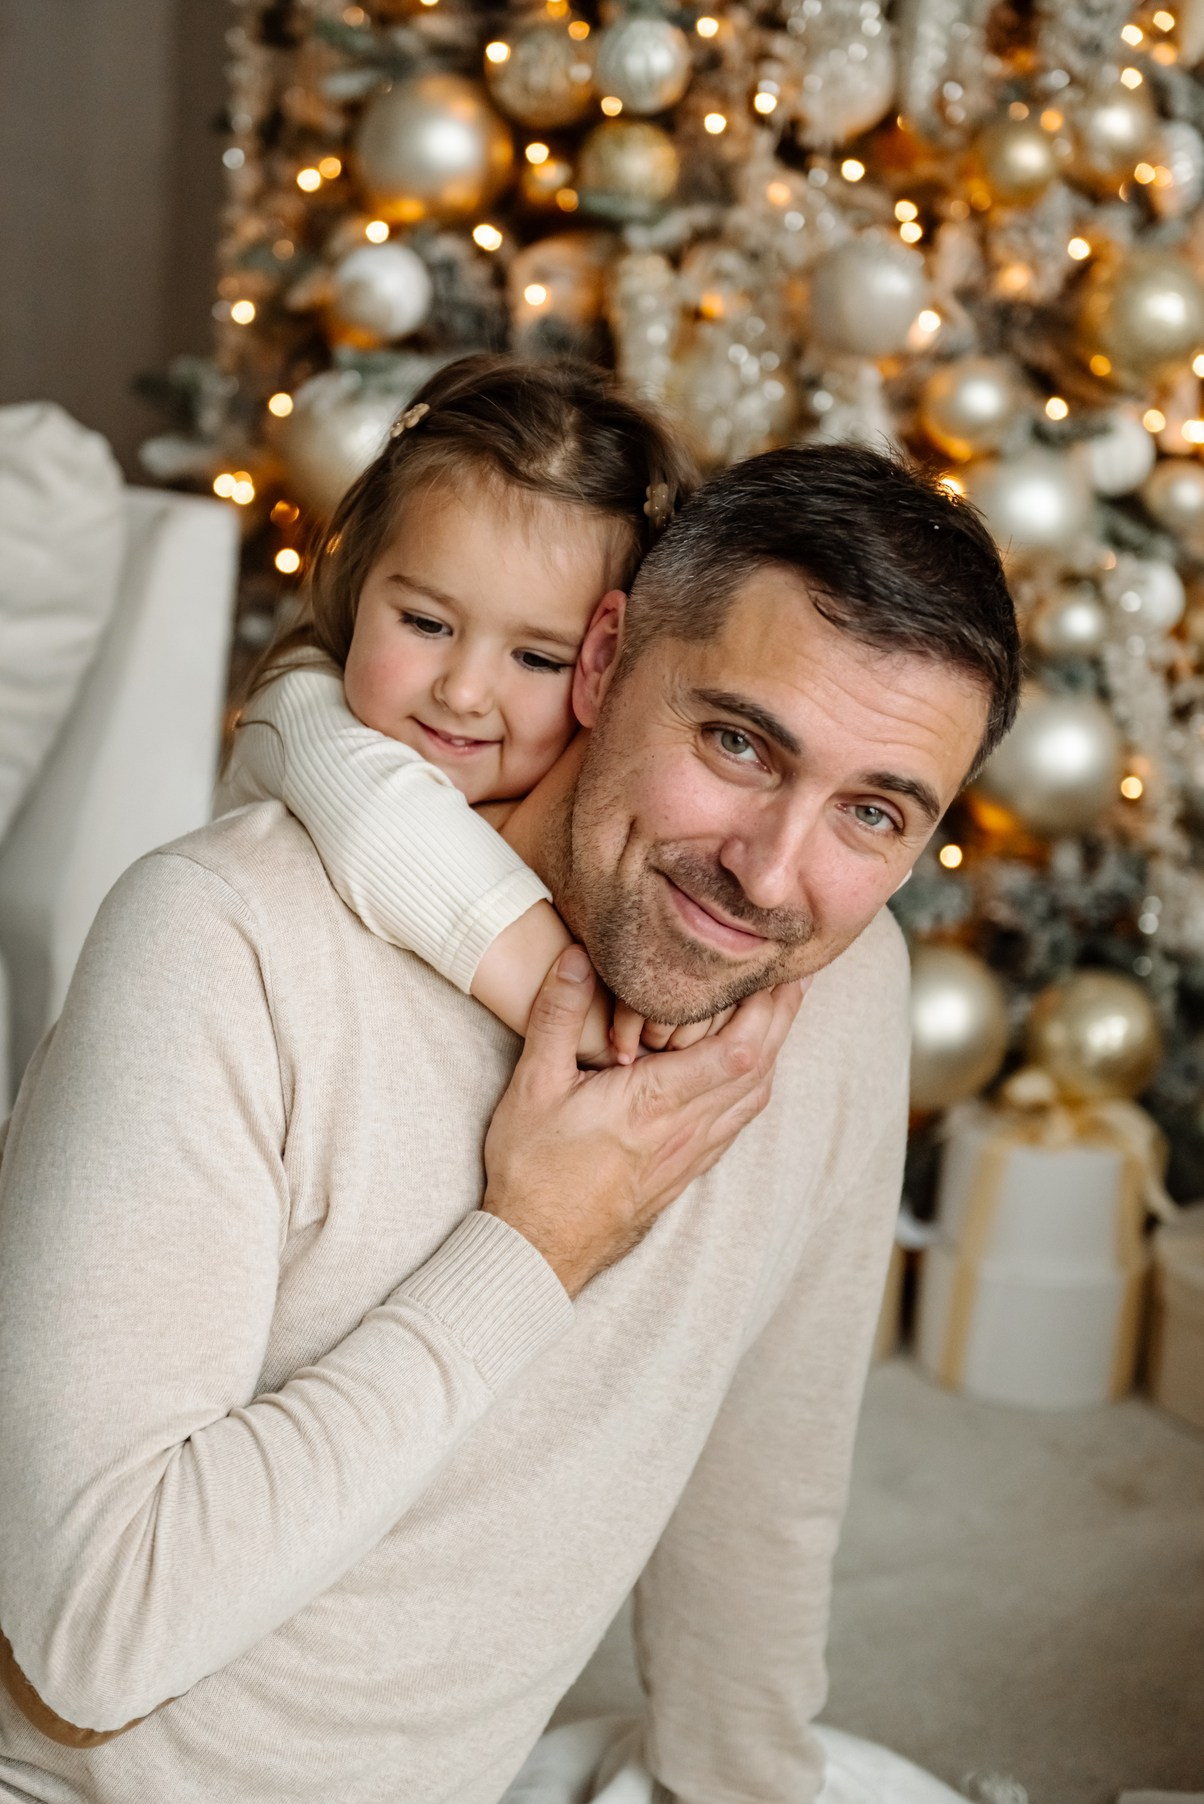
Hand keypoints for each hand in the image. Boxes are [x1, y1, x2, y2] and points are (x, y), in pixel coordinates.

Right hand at [481, 948, 805, 1298]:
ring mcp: (691, 1152)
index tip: (774, 968)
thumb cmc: (532, 1168)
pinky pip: (737, 1120)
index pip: (737, 1052)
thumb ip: (558, 1016)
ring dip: (773, 1049)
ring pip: (754, 1096)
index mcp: (654, 1103)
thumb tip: (578, 954)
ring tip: (779, 1009)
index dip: (766, 1008)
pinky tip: (748, 1066)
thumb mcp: (533, 1085)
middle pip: (759, 1068)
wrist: (538, 1248)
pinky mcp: (687, 1168)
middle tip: (794, 972)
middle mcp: (686, 1129)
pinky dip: (754, 1084)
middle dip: (781, 1017)